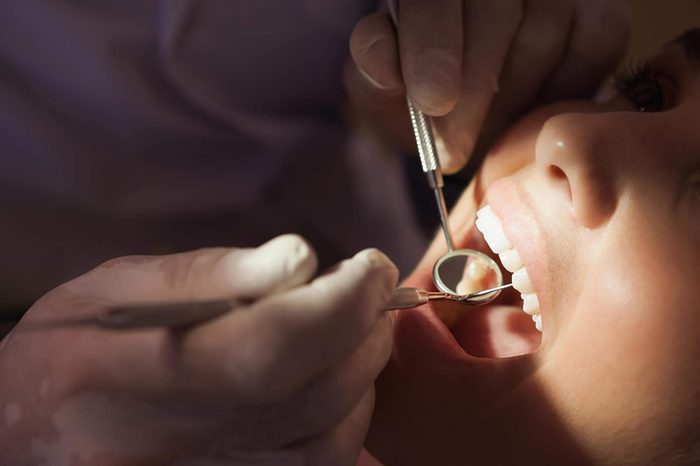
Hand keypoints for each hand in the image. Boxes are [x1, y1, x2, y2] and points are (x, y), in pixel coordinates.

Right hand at [0, 235, 397, 465]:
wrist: (29, 435)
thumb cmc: (67, 348)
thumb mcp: (115, 287)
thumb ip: (211, 273)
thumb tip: (300, 257)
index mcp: (135, 375)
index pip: (267, 349)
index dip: (338, 305)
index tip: (370, 266)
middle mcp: (178, 442)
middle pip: (312, 395)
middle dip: (365, 329)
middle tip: (372, 283)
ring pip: (329, 437)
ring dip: (366, 369)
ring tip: (359, 320)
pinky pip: (318, 464)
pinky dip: (351, 412)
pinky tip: (340, 373)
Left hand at [346, 0, 628, 173]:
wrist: (460, 103)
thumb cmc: (416, 90)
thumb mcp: (381, 83)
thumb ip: (374, 65)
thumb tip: (379, 54)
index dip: (433, 43)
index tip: (432, 101)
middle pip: (495, 12)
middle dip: (471, 91)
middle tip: (450, 153)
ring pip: (543, 34)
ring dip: (509, 101)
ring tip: (482, 138)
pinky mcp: (601, 15)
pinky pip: (592, 50)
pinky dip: (560, 94)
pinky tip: (526, 119)